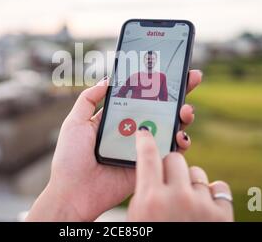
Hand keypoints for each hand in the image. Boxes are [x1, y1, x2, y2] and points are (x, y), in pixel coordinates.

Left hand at [26, 70, 201, 221]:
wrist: (74, 192)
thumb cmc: (70, 158)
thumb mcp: (74, 122)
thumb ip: (88, 99)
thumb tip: (107, 79)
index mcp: (116, 119)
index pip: (140, 97)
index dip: (155, 83)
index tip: (169, 69)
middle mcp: (132, 130)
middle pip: (160, 108)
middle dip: (178, 93)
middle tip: (191, 78)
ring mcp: (142, 147)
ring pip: (169, 127)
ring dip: (183, 115)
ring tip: (185, 110)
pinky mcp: (148, 164)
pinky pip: (170, 152)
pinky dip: (180, 142)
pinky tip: (180, 135)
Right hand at [127, 129, 233, 221]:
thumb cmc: (153, 241)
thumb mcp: (138, 220)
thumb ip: (144, 193)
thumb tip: (151, 169)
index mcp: (150, 200)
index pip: (147, 155)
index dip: (145, 140)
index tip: (145, 132)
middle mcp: (177, 198)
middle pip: (174, 158)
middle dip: (169, 167)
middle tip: (167, 181)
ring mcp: (202, 206)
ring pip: (198, 173)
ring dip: (191, 184)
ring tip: (186, 205)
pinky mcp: (223, 215)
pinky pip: (220, 188)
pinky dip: (213, 195)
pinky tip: (205, 207)